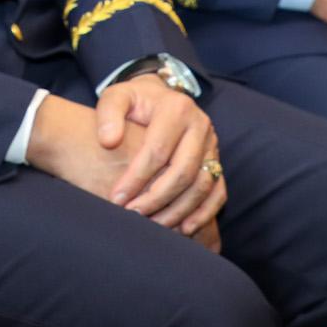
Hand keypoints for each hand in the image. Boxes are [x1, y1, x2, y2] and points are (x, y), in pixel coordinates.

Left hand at [26, 83, 225, 239]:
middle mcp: (201, 125)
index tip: (116, 198)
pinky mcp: (217, 161)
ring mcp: (213, 145)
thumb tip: (109, 141)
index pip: (157, 150)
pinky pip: (218, 192)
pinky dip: (203, 213)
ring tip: (152, 226)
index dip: (136, 178)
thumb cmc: (134, 101)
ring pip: (202, 185)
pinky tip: (183, 229)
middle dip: (156, 199)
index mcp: (177, 108)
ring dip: (177, 211)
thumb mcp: (116, 97)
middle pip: (183, 171)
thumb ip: (108, 115)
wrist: (159, 97)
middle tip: (132, 215)